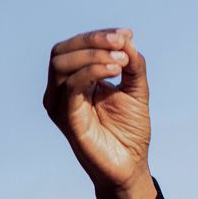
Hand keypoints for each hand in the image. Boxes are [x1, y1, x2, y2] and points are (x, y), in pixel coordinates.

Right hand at [43, 28, 154, 198]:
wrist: (131, 164)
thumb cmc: (129, 130)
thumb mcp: (136, 89)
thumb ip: (133, 64)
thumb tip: (127, 39)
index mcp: (75, 82)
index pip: (73, 48)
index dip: (97, 36)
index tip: (126, 34)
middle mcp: (61, 92)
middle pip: (61, 52)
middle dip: (92, 41)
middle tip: (121, 42)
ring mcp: (61, 105)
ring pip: (61, 65)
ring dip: (93, 54)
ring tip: (121, 60)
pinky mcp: (68, 119)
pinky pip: (71, 87)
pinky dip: (92, 71)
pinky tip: (115, 69)